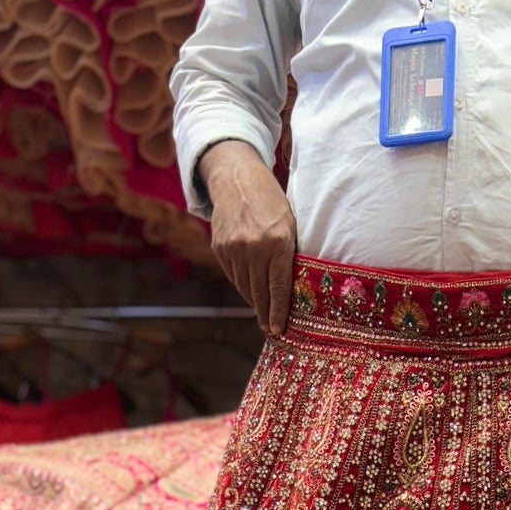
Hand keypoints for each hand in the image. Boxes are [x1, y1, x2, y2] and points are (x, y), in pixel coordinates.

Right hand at [200, 139, 297, 337]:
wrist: (237, 179)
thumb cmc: (272, 203)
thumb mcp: (290, 225)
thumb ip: (288, 256)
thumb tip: (289, 291)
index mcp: (277, 242)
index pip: (278, 288)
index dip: (279, 312)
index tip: (279, 330)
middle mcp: (253, 247)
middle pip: (260, 292)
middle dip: (266, 314)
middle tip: (270, 329)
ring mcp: (233, 248)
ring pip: (244, 287)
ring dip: (254, 302)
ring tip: (262, 313)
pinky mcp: (220, 247)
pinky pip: (233, 275)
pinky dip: (242, 286)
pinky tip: (250, 291)